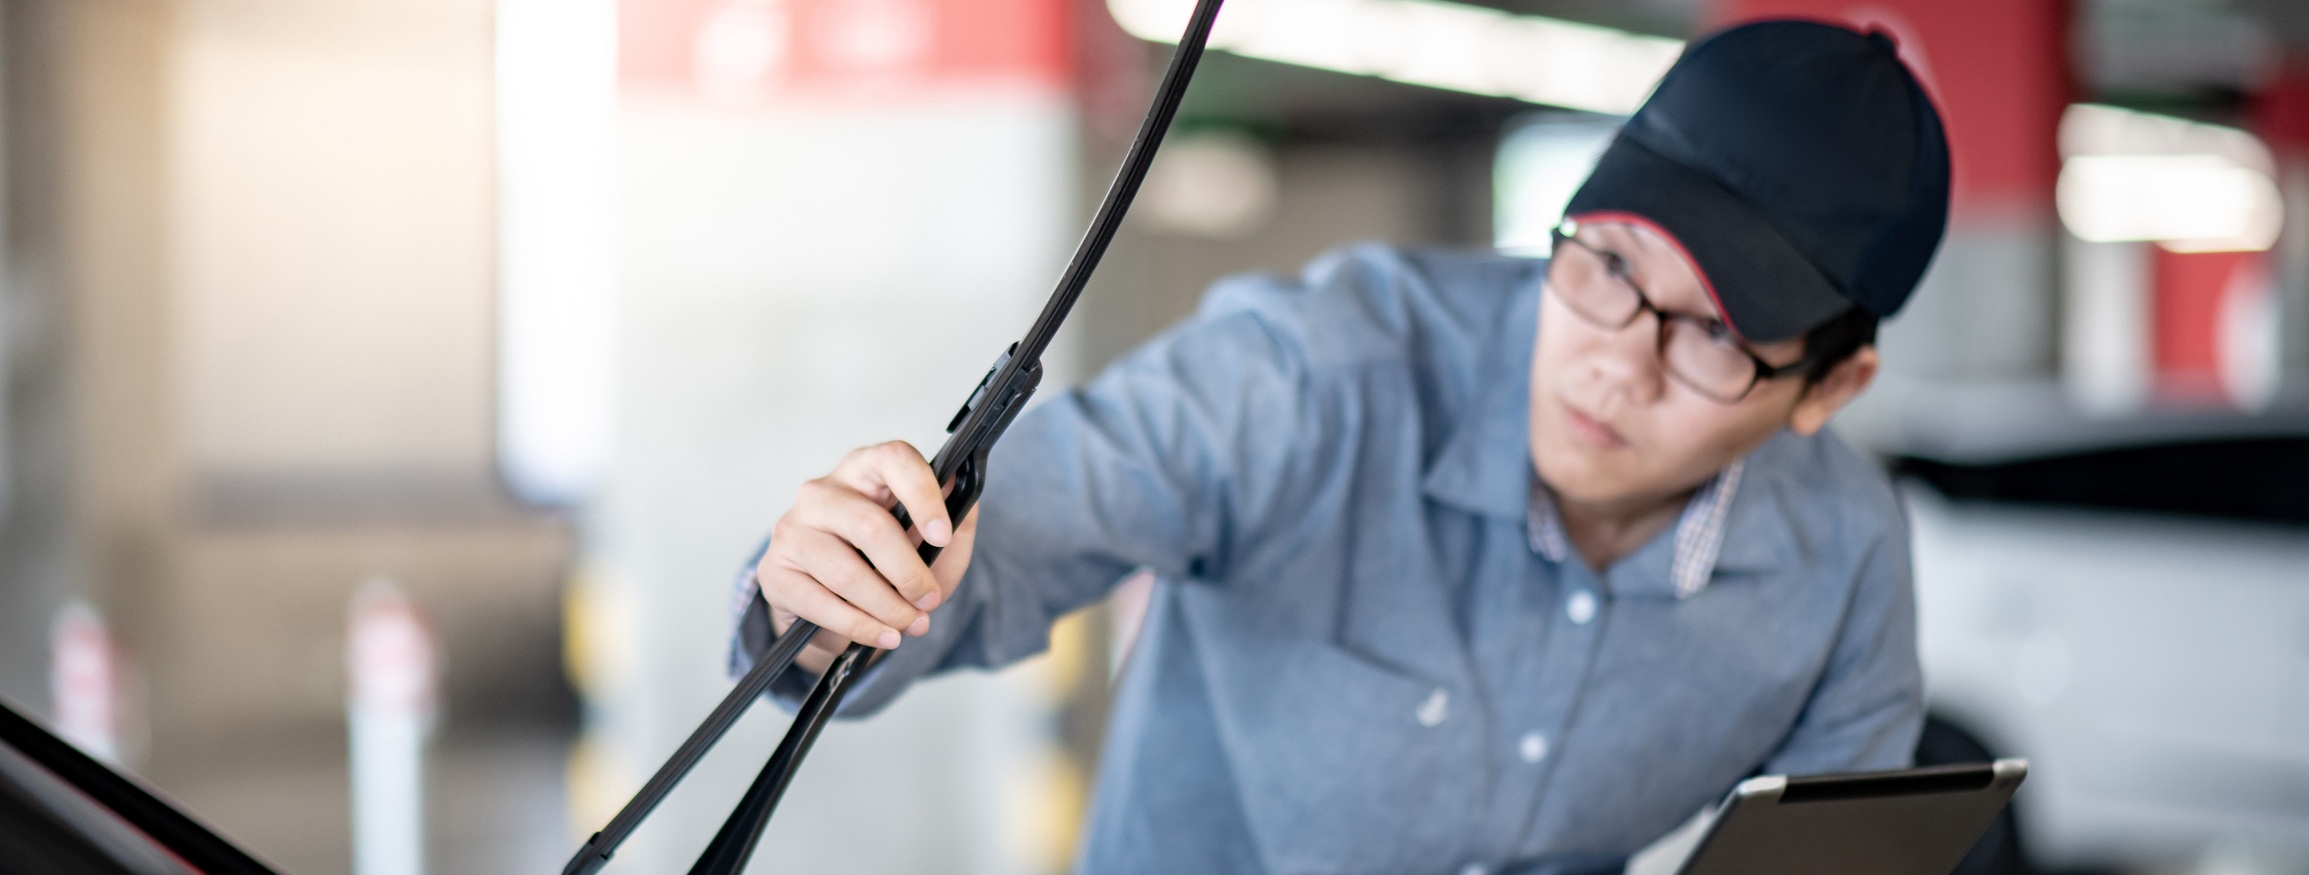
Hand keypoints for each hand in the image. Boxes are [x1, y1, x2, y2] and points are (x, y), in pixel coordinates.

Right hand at [755, 441, 979, 674]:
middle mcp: (822, 491)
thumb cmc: (889, 564)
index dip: (922, 494)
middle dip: (909, 572)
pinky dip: (858, 626)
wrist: (835, 606)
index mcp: (865, 469)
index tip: (943, 534)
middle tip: (929, 601)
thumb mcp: (934, 546)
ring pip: (845, 571)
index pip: (893, 459)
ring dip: (887, 607)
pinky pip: (819, 602)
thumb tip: (964, 490)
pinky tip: (882, 635)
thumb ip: (956, 520)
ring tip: (911, 625)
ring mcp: (792, 529)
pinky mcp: (774, 570)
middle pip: (870, 525)